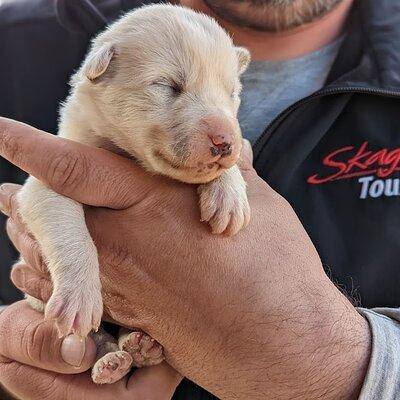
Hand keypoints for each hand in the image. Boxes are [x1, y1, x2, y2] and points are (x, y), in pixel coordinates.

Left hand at [0, 118, 369, 398]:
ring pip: (66, 254)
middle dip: (40, 194)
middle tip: (22, 185)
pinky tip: (89, 261)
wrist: (282, 344)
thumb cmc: (277, 273)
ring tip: (43, 221)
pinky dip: (75, 270)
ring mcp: (126, 286)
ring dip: (52, 235)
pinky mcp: (135, 313)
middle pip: (61, 212)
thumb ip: (231, 175)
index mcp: (154, 207)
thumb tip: (230, 151)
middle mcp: (127, 246)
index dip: (31, 147)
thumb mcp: (259, 207)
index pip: (76, 169)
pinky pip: (89, 285)